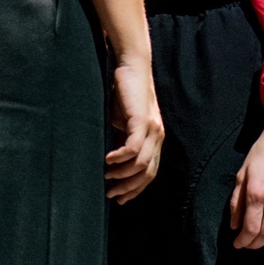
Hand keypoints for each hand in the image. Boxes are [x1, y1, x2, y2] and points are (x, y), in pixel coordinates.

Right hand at [104, 57, 163, 203]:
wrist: (131, 65)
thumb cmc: (124, 93)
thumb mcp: (122, 123)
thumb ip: (122, 140)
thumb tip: (109, 163)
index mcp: (154, 139)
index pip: (149, 172)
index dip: (135, 189)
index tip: (119, 199)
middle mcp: (157, 137)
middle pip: (147, 174)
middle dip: (128, 188)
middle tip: (110, 194)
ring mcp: (152, 129)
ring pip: (140, 165)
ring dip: (122, 175)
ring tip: (106, 175)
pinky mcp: (142, 120)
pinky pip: (133, 148)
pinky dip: (120, 158)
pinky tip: (107, 160)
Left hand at [230, 102, 263, 248]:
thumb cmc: (261, 152)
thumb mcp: (242, 173)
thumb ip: (237, 201)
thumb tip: (234, 224)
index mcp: (256, 192)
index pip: (250, 227)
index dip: (243, 240)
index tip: (237, 243)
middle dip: (254, 243)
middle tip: (247, 244)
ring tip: (261, 241)